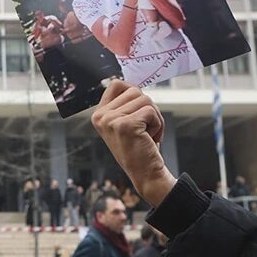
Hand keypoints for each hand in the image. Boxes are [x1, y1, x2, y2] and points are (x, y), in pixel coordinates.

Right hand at [91, 80, 175, 207]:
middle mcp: (101, 116)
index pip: (116, 84)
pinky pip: (151, 111)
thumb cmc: (140, 147)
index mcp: (98, 114)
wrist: (147, 174)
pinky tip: (150, 139)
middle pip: (134, 90)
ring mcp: (111, 120)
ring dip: (155, 117)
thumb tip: (129, 82)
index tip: (138, 111)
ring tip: (148, 134)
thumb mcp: (126, 123)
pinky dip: (158, 124)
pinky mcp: (126, 125)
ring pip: (145, 99)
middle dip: (148, 108)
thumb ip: (124, 104)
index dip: (133, 92)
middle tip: (145, 129)